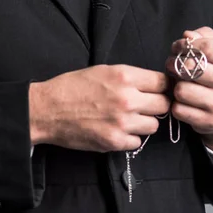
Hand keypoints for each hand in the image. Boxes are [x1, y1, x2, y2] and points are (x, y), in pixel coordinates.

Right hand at [29, 65, 170, 152]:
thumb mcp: (103, 70)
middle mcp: (128, 98)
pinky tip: (117, 129)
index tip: (157, 90)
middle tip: (145, 105)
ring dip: (144, 122)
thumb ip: (130, 77)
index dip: (161, 86)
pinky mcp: (114, 141)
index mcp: (125, 76)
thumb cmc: (73, 86)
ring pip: (153, 125)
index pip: (162, 82)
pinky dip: (130, 137)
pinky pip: (137, 142)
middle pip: (164, 105)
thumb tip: (152, 85)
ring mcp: (122, 122)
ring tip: (128, 118)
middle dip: (156, 105)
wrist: (49, 109)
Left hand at [166, 27, 212, 153]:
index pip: (207, 47)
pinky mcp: (209, 122)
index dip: (185, 45)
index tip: (177, 47)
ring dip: (175, 86)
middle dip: (174, 64)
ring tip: (180, 83)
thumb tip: (188, 36)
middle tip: (172, 65)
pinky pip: (178, 109)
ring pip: (181, 90)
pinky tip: (183, 101)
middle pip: (191, 68)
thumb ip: (202, 36)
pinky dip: (176, 104)